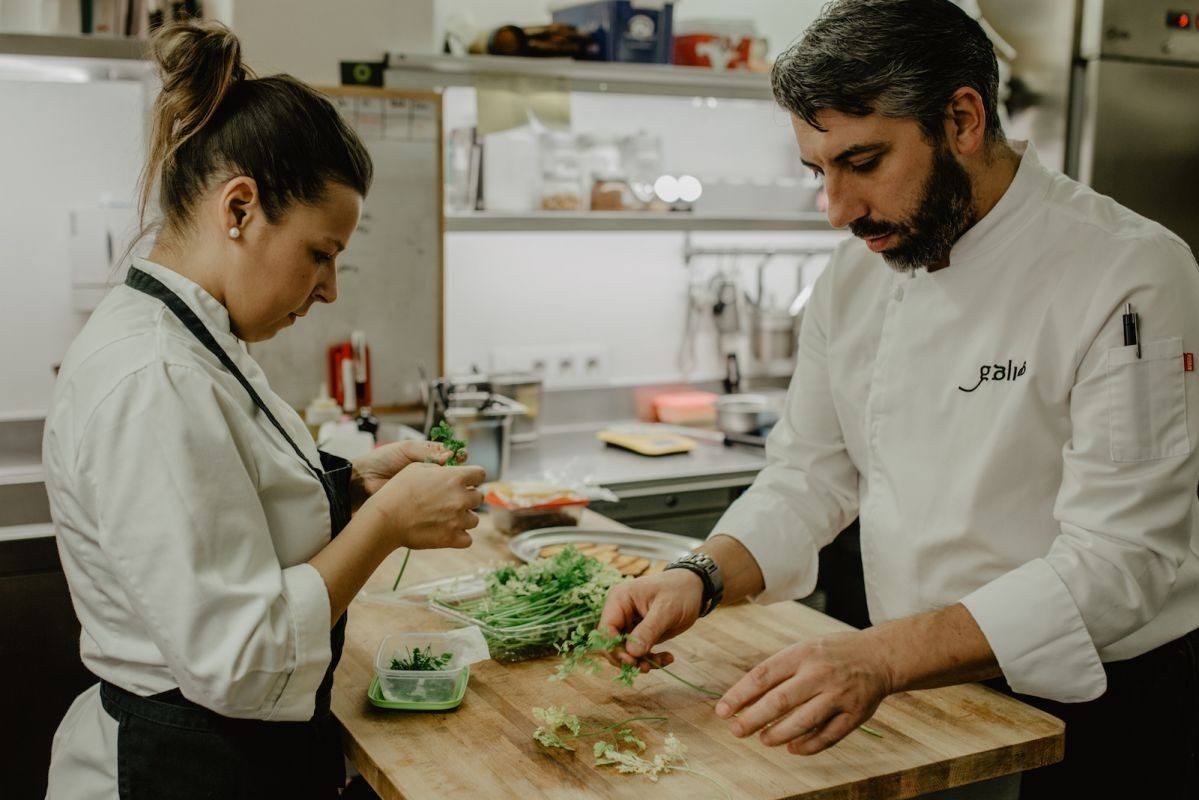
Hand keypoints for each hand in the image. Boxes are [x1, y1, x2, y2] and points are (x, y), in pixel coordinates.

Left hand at [352, 440, 462, 500]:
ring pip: (448, 488)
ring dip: (454, 488)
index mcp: (427, 455)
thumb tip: (450, 455)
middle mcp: (430, 471)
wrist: (362, 480)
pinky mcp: (422, 502)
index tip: (460, 457)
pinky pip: (438, 502)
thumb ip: (427, 451)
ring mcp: (427, 488)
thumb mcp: (405, 449)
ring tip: (456, 487)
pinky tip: (448, 500)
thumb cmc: (381, 460)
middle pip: (453, 472)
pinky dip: (444, 501)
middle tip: (460, 473)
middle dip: (459, 473)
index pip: (451, 454)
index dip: (458, 455)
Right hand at [363, 462, 485, 551]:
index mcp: (455, 477)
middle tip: (451, 501)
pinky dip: (460, 537)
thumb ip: (439, 467)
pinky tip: (447, 532)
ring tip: (446, 518)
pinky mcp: (451, 538)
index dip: (473, 477)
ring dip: (464, 518)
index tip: (466, 482)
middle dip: (468, 498)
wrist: (385, 518)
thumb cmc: (398, 490)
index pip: (480, 474)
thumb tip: (450, 468)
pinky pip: (468, 539)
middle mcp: (461, 497)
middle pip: (478, 497)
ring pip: (474, 519)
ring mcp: (457, 519)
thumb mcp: (416, 468)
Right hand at [597, 569, 706, 672]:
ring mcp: (628, 624)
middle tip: (647, 667)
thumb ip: (649, 630)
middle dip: (628, 658)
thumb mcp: (666, 610)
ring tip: (662, 662)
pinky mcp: (638, 633)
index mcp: (619, 600)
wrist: (693, 587)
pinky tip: (668, 658)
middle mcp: (619, 612)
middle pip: (611, 644)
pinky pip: (638, 652)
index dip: (614, 648)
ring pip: (624, 652)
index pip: (605, 629)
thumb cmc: (679, 591)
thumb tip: (632, 653)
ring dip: (641, 662)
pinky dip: (650, 659)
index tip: (632, 660)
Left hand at [714, 629, 893, 754]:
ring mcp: (839, 695)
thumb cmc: (831, 654)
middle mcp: (820, 673)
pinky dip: (806, 746)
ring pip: (802, 722)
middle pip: (779, 701)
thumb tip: (743, 699)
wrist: (879, 656)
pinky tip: (792, 748)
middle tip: (736, 731)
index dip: (739, 696)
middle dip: (752, 719)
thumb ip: (776, 672)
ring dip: (778, 735)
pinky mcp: (855, 715)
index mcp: (802, 653)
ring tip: (763, 739)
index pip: (762, 676)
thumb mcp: (803, 650)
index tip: (722, 711)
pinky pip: (827, 737)